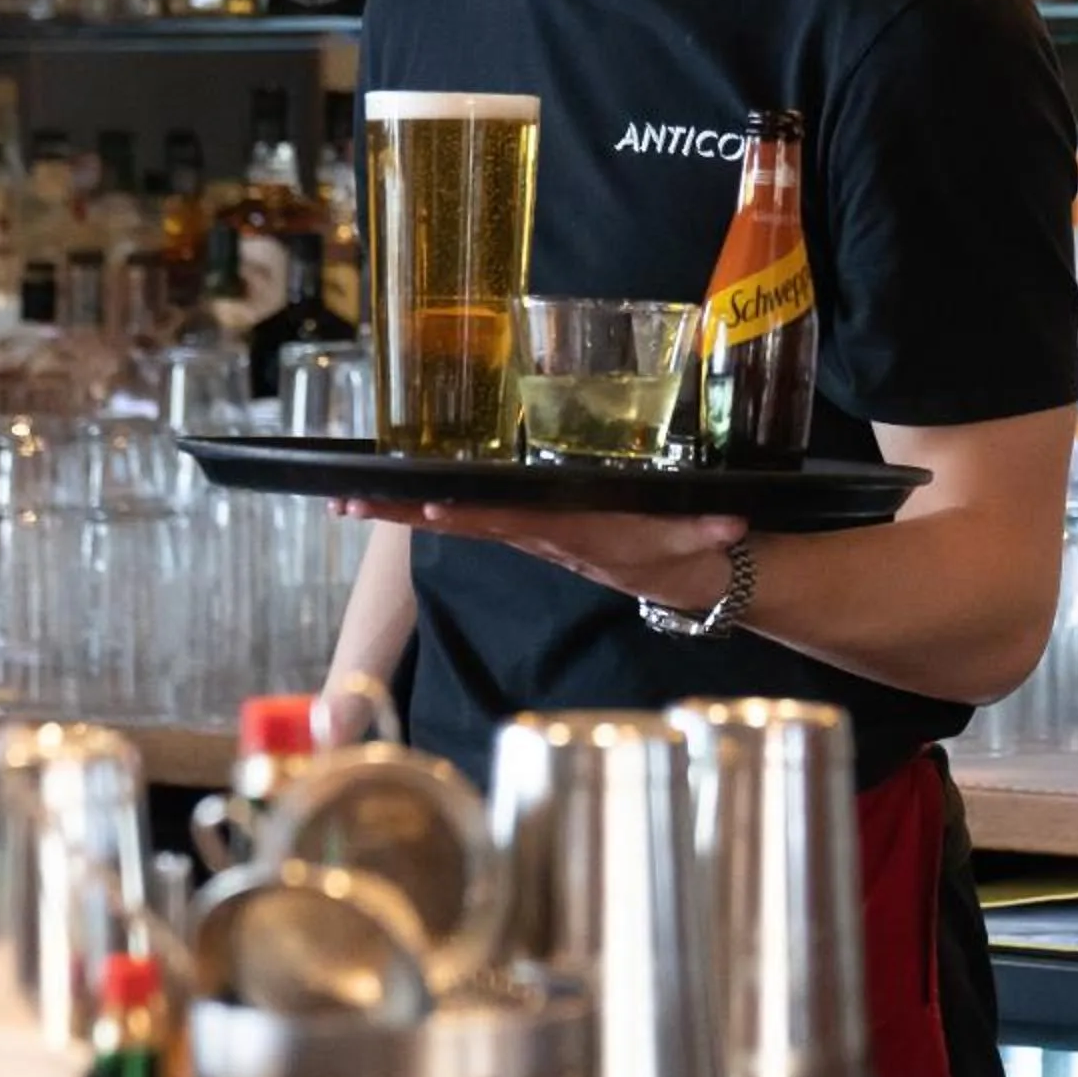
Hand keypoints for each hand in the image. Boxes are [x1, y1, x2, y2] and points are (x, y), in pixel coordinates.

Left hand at [328, 498, 745, 616]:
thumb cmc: (684, 549)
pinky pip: (473, 514)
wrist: (685, 580)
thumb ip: (709, 529)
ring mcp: (529, 534)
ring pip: (457, 517)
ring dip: (401, 511)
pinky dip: (431, 505)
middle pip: (461, 520)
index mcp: (570, 534)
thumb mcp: (697, 539)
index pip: (510, 522)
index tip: (427, 506)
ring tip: (346, 499)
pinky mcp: (531, 529)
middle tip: (347, 502)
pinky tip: (396, 496)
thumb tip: (731, 523)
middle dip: (403, 512)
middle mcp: (538, 535)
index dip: (469, 515)